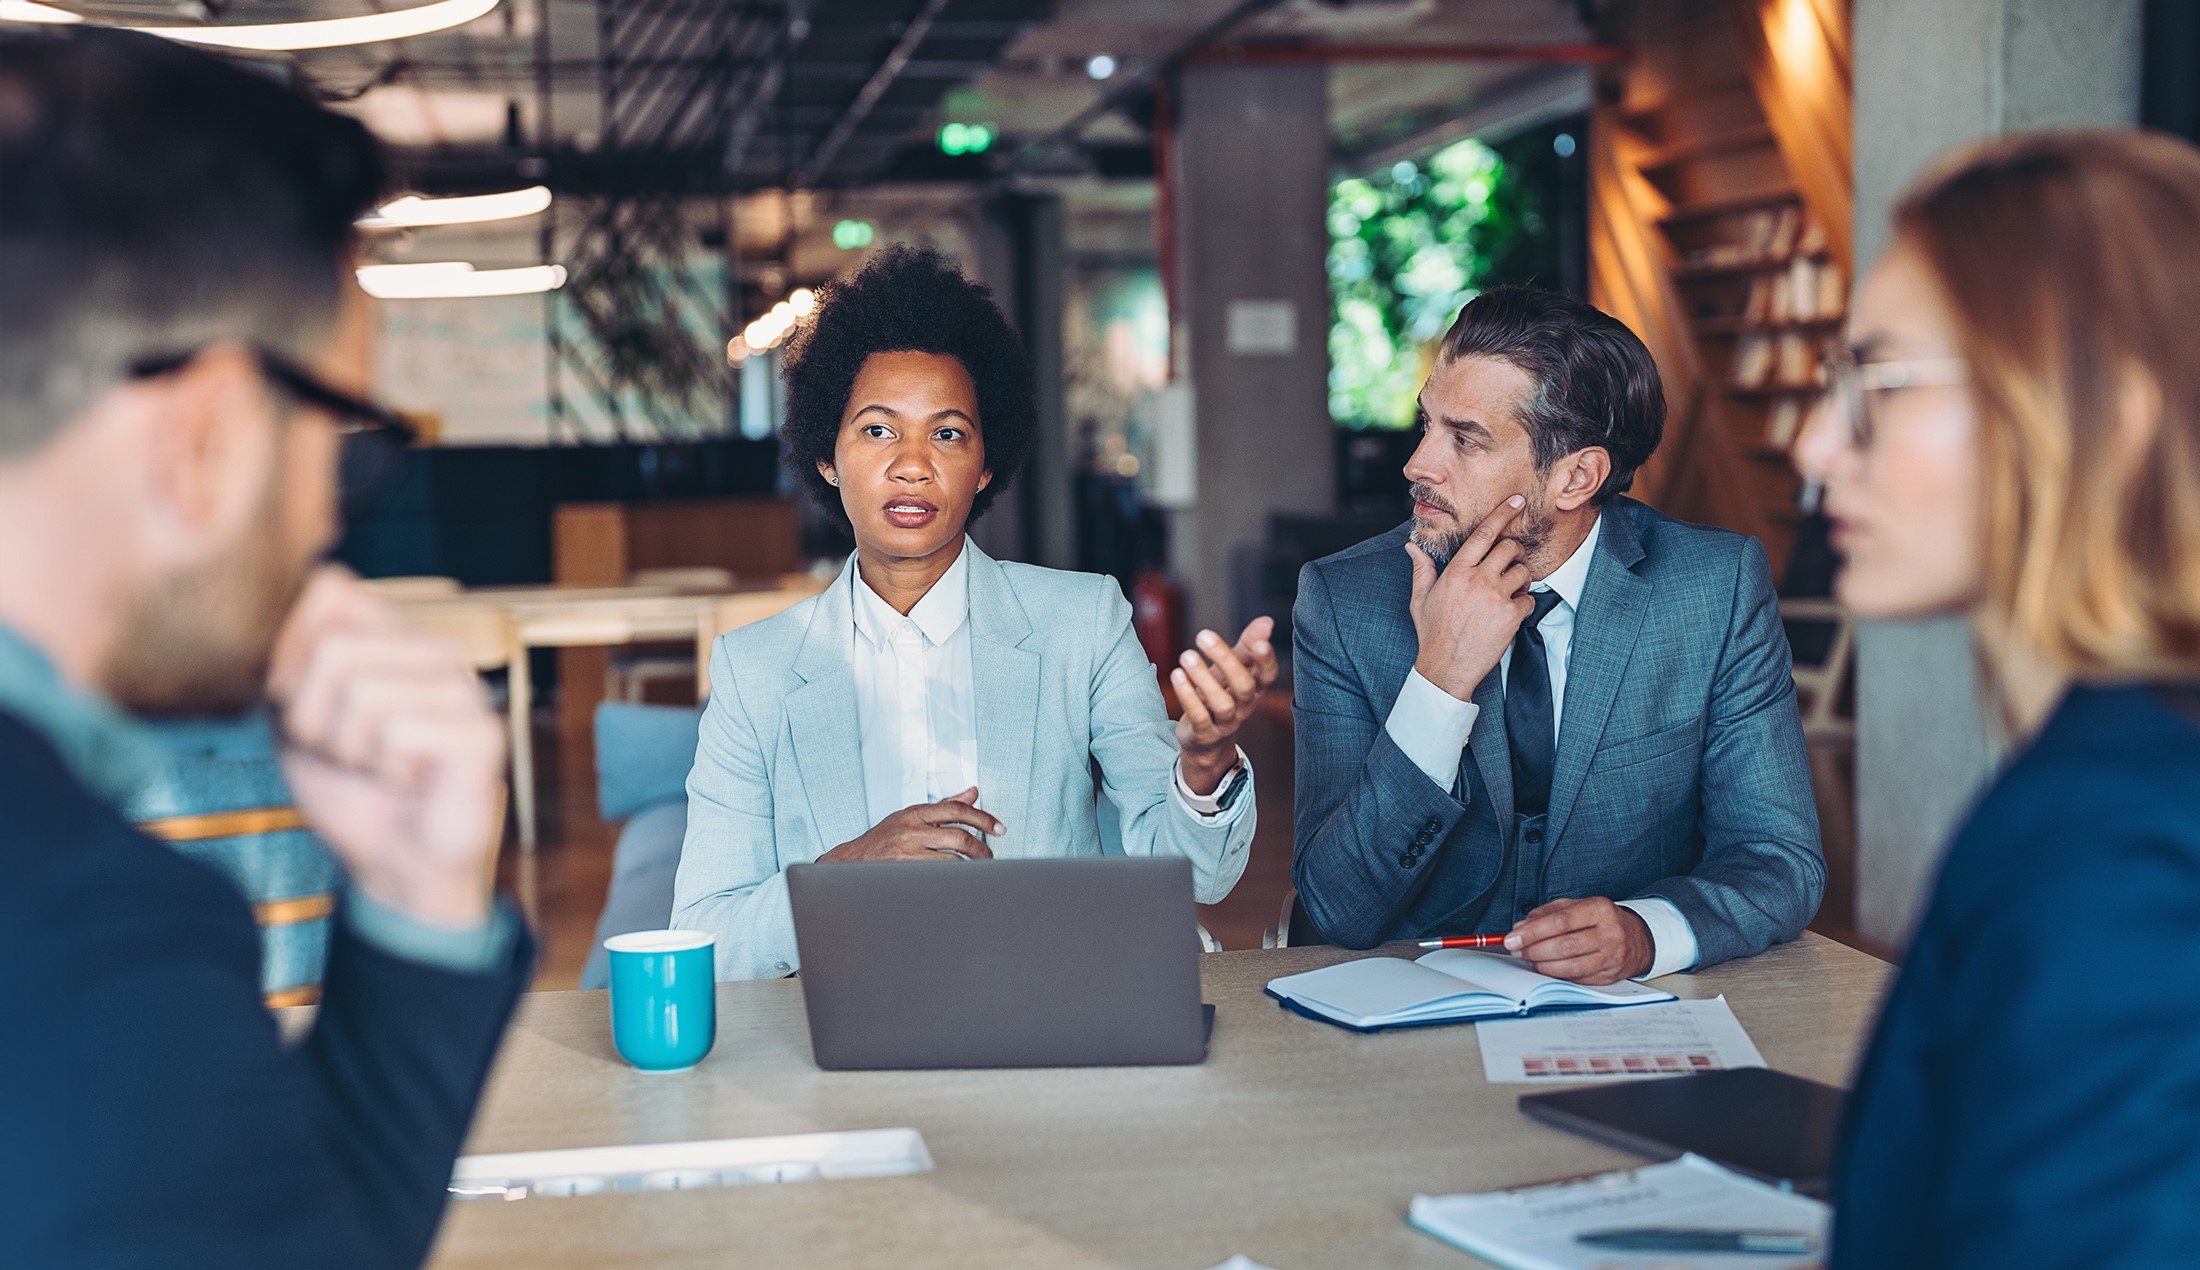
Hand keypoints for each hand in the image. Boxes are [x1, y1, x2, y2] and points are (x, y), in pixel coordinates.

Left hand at [268, 567, 506, 929]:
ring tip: (374, 765)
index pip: (329, 589)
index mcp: (391, 636)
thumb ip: (279, 663)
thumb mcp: (292, 718)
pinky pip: (397, 731)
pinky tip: (407, 780)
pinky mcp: (480, 731)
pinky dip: (385, 769)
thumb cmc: (349, 789)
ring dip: (349, 747)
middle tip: (342, 749)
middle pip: (334, 646)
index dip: (288, 651)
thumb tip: (259, 617)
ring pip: (362, 691)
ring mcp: (463, 687)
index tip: (294, 703)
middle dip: (313, 715)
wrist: (396, 865)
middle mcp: (433, 649)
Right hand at [819, 787, 1000, 861]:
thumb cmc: (884, 838)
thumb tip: (973, 792)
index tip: (999, 828)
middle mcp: (912, 831)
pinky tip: (960, 879)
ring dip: (971, 866)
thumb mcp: (911, 815)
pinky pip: (938, 876)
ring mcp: (908, 853)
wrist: (852, 861)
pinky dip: (954, 878)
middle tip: (989, 856)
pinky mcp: (905, 872)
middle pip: (960, 837)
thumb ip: (944, 805)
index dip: (983, 818)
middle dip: (981, 848)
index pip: (957, 810)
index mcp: (916, 813)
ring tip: (978, 869)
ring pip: (952, 861)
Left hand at [1172, 617, 1279, 793]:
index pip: (1268, 676)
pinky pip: (1199, 716)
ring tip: (1186, 655)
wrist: (1206, 739)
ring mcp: (1225, 723)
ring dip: (1203, 678)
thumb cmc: (1221, 694)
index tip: (1259, 642)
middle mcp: (1244, 707)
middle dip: (1226, 660)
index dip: (1266, 661)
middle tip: (1203, 635)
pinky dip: (1187, 695)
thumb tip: (1266, 621)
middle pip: (1244, 686)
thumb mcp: (1233, 669)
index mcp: (1255, 689)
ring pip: (1222, 703)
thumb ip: (1247, 645)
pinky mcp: (1204, 733)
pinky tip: (1177, 674)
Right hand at [1407, 494, 1533, 700]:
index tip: (1516, 501)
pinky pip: (1529, 599)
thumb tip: (1411, 546)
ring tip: (1508, 592)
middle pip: (1509, 548)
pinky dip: (1524, 604)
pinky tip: (1509, 614)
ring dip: (1520, 579)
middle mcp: (1477, 580)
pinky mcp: (1510, 615)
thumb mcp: (1421, 599)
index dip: (1502, 514)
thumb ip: (1422, 569)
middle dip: (1513, 553)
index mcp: (1456, 572)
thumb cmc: (1433, 633)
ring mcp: (1496, 597)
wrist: (1446, 667)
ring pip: (1522, 572)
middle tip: (1509, 565)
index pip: (1483, 534)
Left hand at [1505, 897, 1654, 984]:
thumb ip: (1547, 913)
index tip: (1512, 938)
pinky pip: (1577, 979)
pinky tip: (1546, 968)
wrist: (1636, 939)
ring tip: (1529, 959)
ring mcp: (1612, 957)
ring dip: (1543, 965)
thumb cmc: (1600, 921)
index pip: (1561, 921)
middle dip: (1534, 950)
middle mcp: (1609, 933)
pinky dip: (1557, 975)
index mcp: (1599, 909)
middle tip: (1517, 951)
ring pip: (1570, 967)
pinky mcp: (1609, 976)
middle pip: (1565, 946)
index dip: (1533, 932)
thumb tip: (1521, 927)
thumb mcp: (1576, 906)